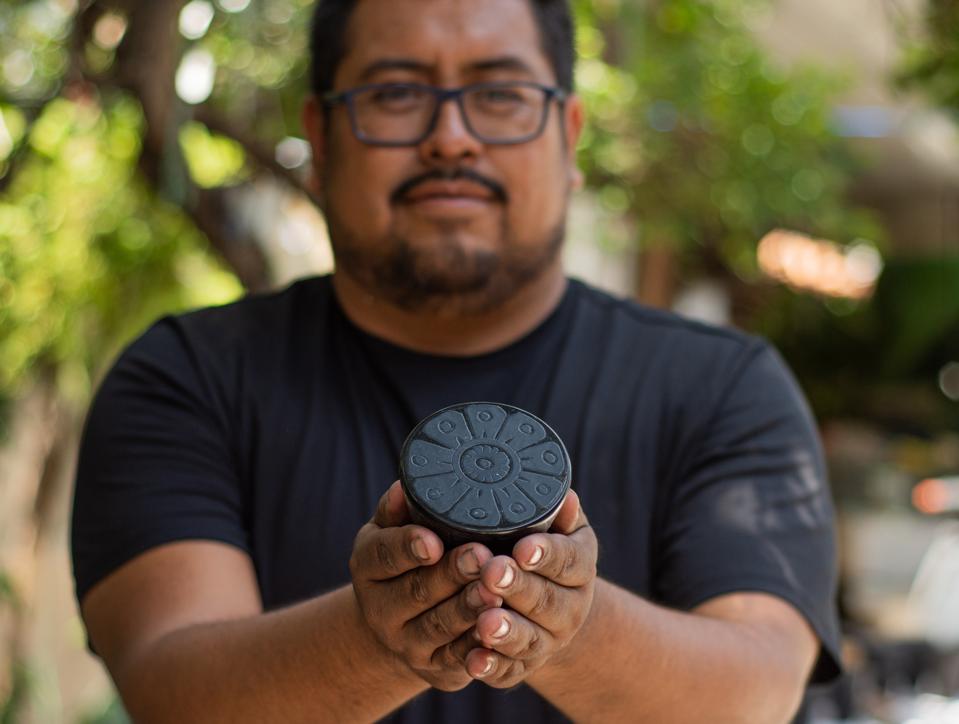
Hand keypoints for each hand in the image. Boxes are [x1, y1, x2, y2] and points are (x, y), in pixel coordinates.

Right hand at [350, 481, 501, 690]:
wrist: (396, 621)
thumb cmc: (404, 559)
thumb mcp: (390, 530)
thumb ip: (397, 509)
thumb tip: (406, 486)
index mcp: (367, 566)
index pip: (383, 555)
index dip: (408, 547)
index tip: (433, 541)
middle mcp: (380, 608)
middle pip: (416, 591)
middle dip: (450, 575)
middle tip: (481, 556)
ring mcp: (405, 642)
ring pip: (438, 627)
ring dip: (468, 610)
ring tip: (495, 592)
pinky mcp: (434, 668)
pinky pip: (458, 659)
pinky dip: (479, 648)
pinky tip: (500, 632)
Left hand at [465, 490, 596, 687]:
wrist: (553, 607)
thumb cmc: (545, 550)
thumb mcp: (558, 527)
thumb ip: (556, 512)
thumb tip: (566, 494)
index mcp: (579, 568)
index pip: (569, 560)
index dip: (546, 554)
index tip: (522, 548)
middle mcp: (571, 608)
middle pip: (546, 600)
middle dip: (518, 587)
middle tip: (492, 573)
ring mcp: (548, 641)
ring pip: (529, 639)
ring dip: (506, 631)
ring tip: (485, 622)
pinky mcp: (524, 666)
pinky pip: (509, 671)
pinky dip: (491, 666)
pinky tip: (473, 660)